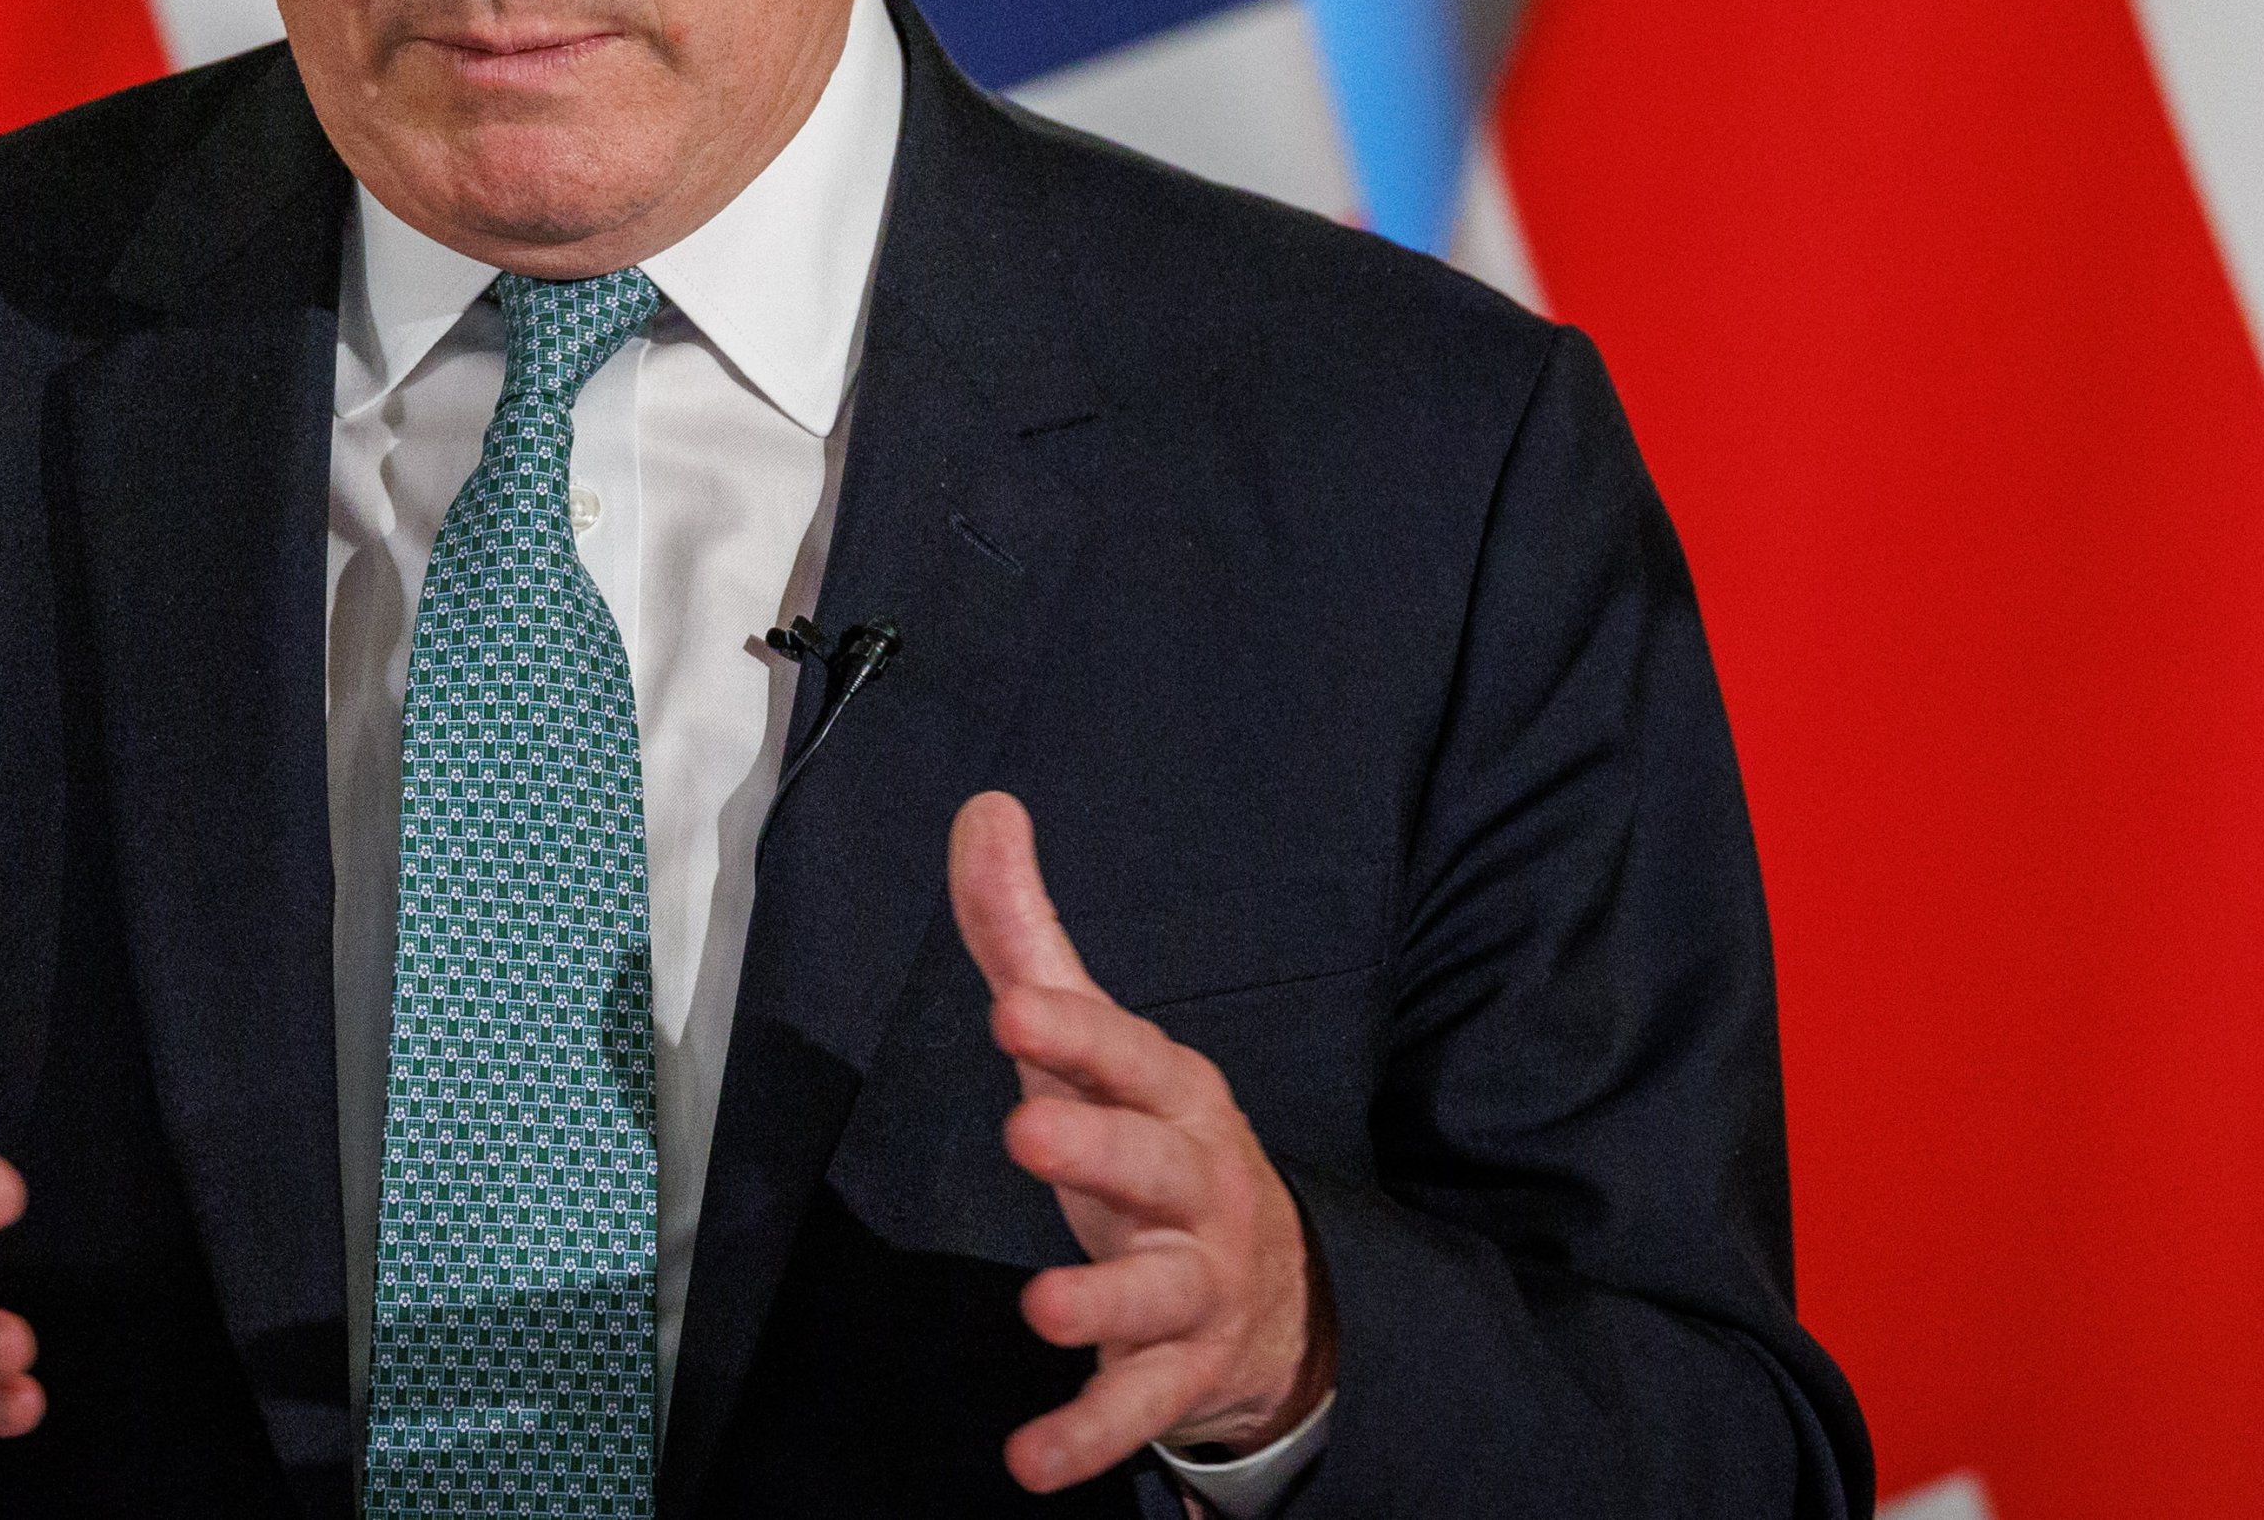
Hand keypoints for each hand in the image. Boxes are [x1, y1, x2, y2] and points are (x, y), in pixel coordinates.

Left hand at [949, 792, 1334, 1496]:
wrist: (1281, 1296)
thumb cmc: (1156, 1149)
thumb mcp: (1095, 1050)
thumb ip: (1030, 939)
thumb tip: (982, 810)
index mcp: (1171, 1094)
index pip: (1124, 1053)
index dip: (1073, 1034)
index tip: (1013, 1009)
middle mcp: (1195, 1183)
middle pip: (1150, 1160)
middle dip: (1096, 1146)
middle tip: (1027, 1133)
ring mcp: (1195, 1281)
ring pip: (1153, 1289)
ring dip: (1101, 1301)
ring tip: (1040, 1308)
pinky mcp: (1179, 1370)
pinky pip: (1137, 1407)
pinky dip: (1088, 1437)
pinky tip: (1028, 1463)